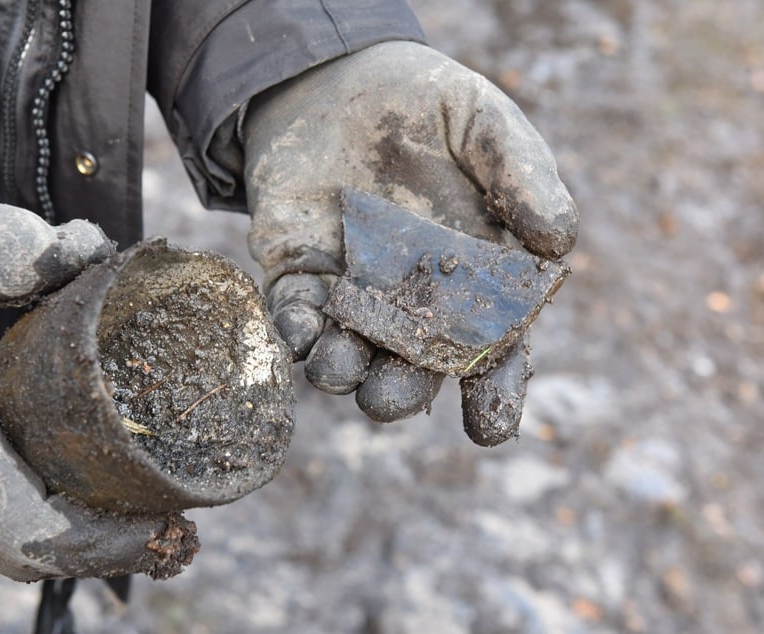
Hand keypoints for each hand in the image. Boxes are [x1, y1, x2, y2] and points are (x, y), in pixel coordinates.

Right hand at [0, 184, 196, 580]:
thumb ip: (34, 250)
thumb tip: (100, 252)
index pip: (33, 530)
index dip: (106, 540)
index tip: (167, 522)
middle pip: (19, 551)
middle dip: (97, 546)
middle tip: (164, 522)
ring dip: (64, 534)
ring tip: (129, 505)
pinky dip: (29, 512)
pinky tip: (69, 478)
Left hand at [243, 42, 577, 441]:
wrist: (339, 77)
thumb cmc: (427, 105)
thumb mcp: (485, 125)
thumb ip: (523, 177)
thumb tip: (559, 243)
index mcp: (472, 280)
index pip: (491, 350)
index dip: (495, 391)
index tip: (491, 427)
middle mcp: (412, 301)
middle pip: (412, 367)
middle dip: (401, 392)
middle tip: (391, 398)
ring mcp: (353, 292)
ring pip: (349, 353)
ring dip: (341, 370)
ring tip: (339, 371)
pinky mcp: (299, 272)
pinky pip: (294, 313)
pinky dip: (293, 328)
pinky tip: (298, 331)